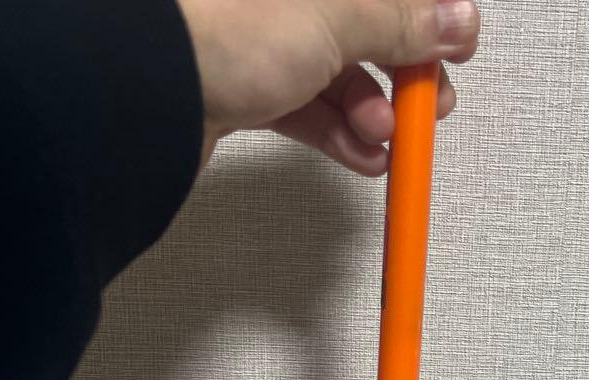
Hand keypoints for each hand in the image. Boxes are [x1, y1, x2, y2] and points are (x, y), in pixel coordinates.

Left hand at [177, 0, 480, 173]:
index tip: (457, 43)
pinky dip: (337, 133)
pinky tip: (362, 156)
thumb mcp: (333, 13)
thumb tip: (455, 20)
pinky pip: (303, 106)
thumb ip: (400, 19)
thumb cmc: (212, 25)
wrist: (131, 88)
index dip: (427, 9)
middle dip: (403, 68)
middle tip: (426, 102)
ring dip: (371, 112)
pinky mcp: (240, 85)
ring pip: (334, 71)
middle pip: (362, 22)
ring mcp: (257, 37)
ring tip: (387, 139)